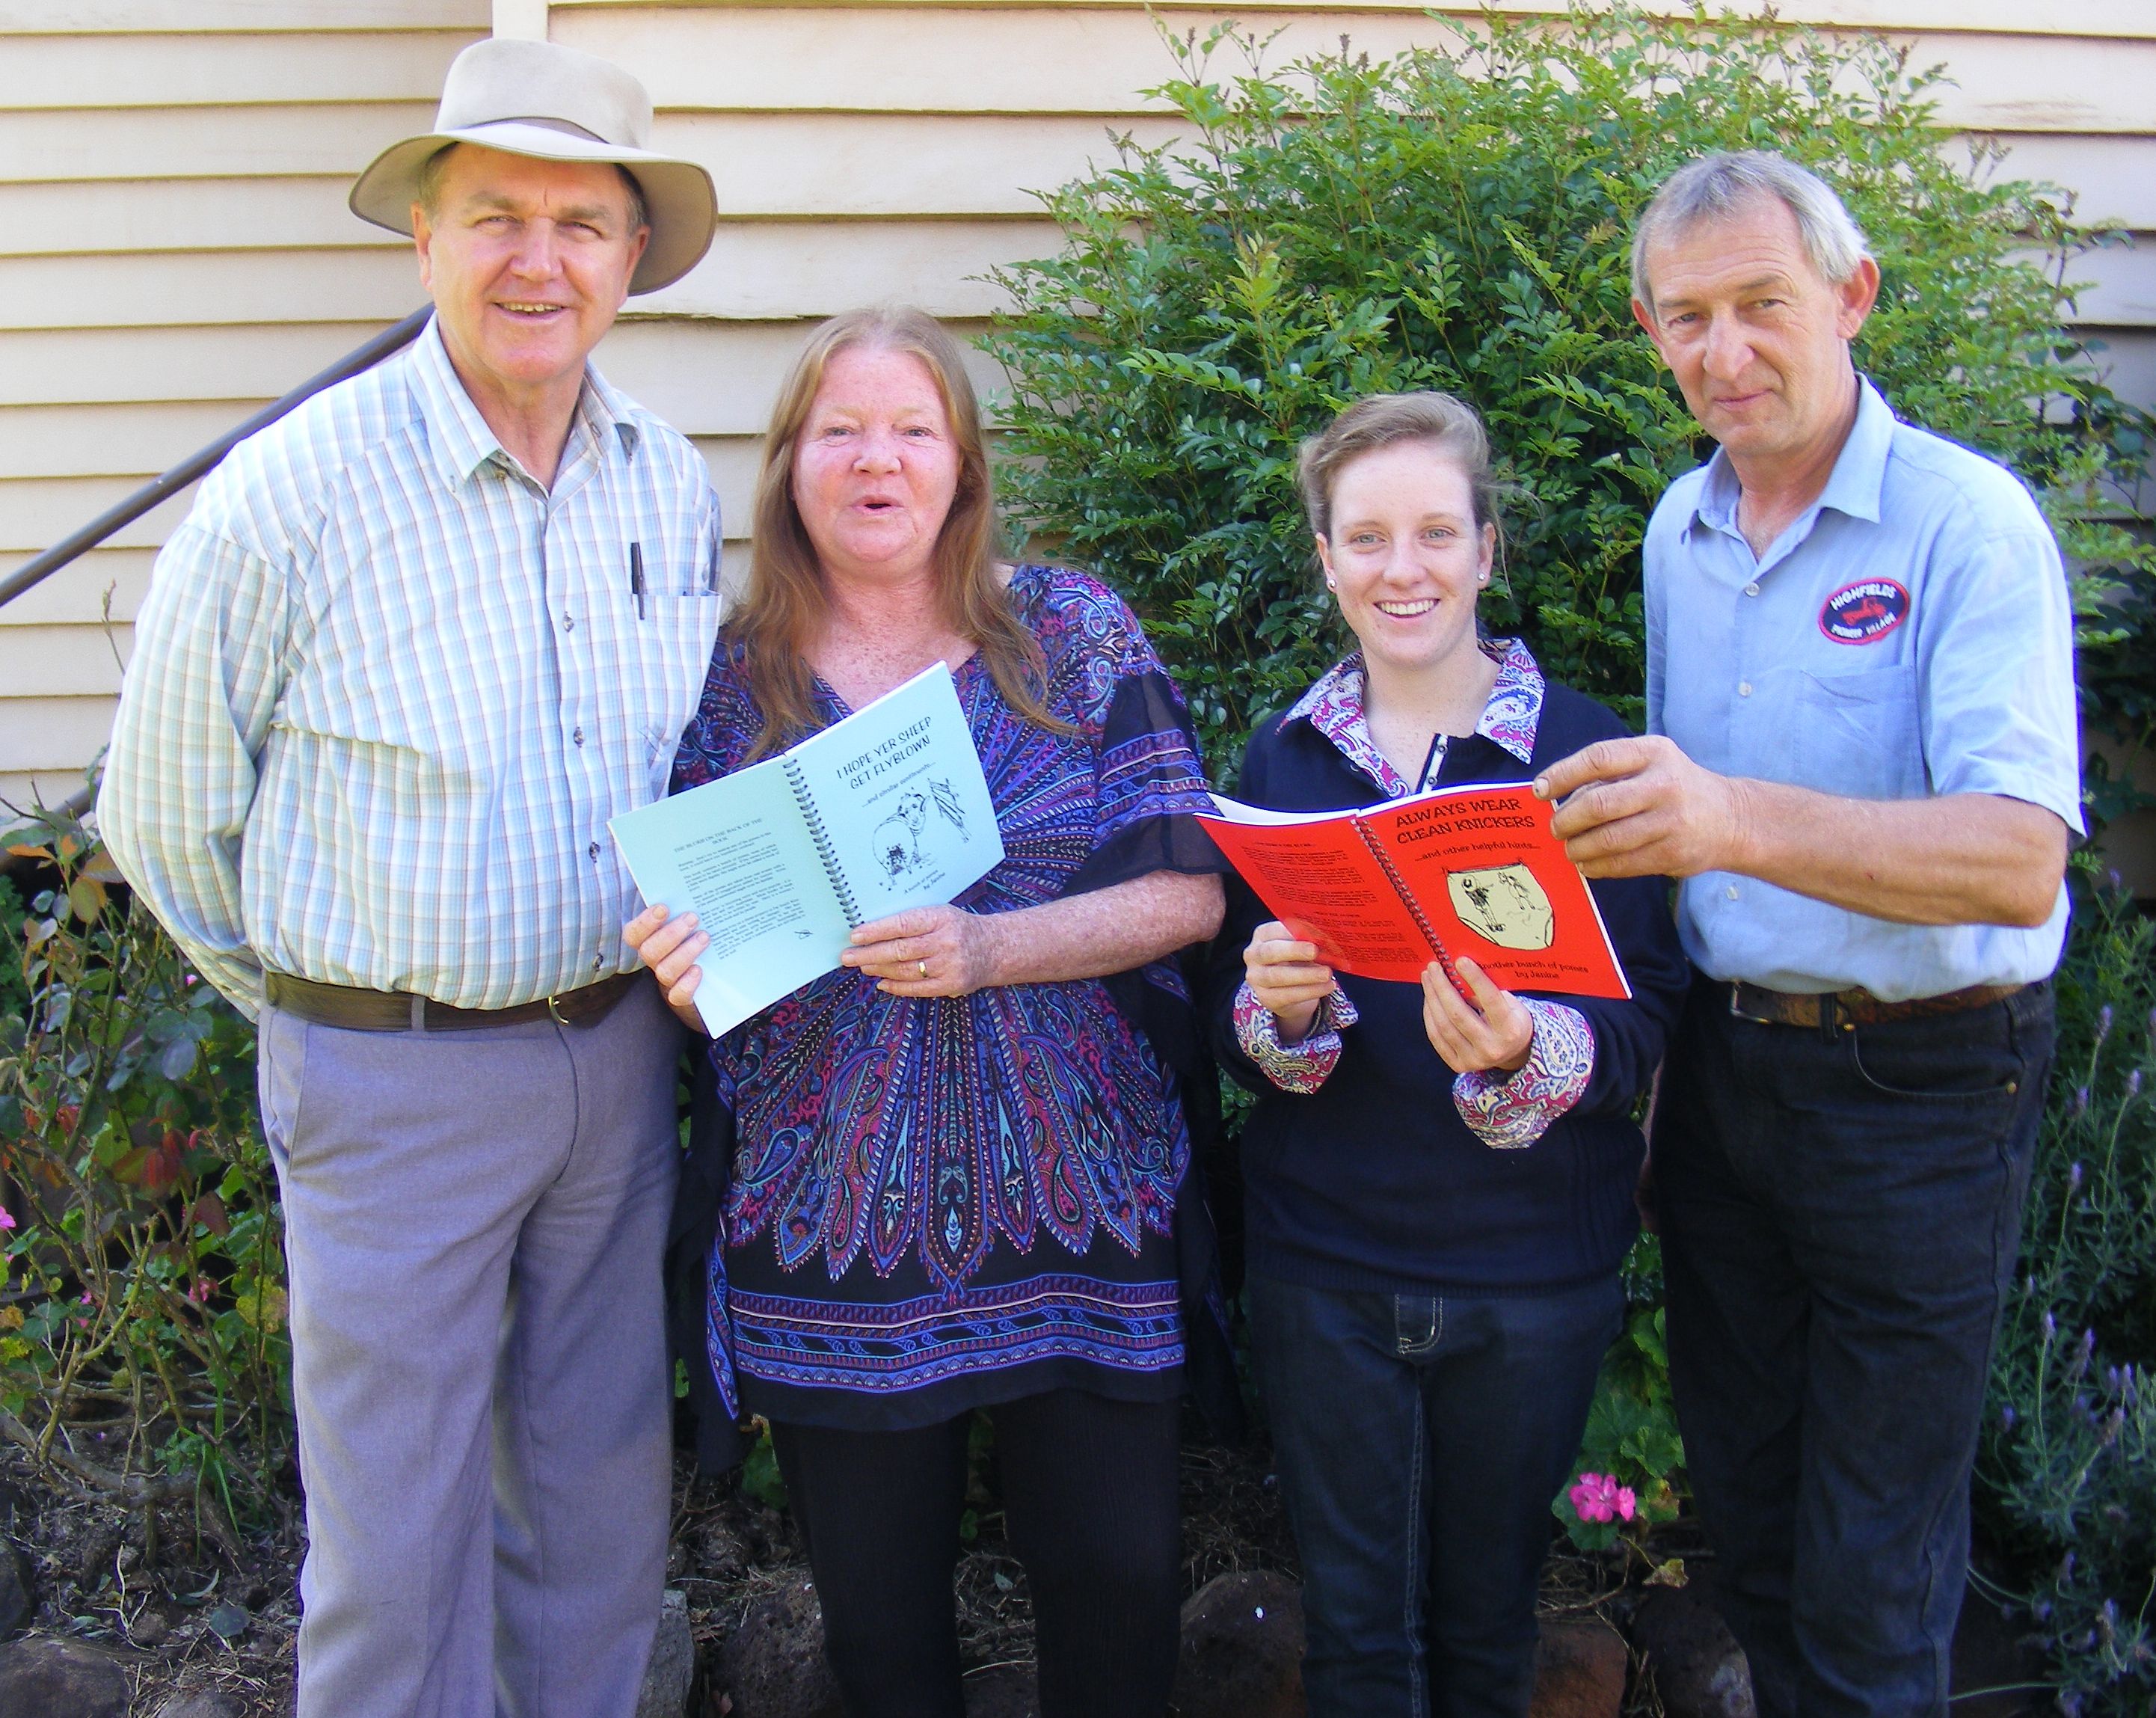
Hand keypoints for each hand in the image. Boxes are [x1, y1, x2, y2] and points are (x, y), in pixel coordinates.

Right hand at [626, 902, 707, 1032]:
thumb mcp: (685, 922)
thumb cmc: (693, 941)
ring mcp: (667, 980)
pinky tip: (699, 970)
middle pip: (649, 951)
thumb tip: (682, 881)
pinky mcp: (682, 997)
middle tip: (693, 918)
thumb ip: (679, 904)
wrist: (708, 982)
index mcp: (649, 941)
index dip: (645, 922)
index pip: (634, 933)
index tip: (663, 908)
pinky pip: (678, 995)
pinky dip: (687, 984)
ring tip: (705, 938)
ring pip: (665, 970)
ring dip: (685, 953)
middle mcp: (655, 961)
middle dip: (671, 934)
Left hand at [841, 904, 994, 996]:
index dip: (876, 931)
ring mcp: (949, 965)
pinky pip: (917, 988)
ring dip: (879, 969)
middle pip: (900, 950)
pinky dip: (896, 986)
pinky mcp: (951, 985)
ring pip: (905, 970)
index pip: (903, 924)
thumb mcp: (940, 914)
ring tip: (863, 966)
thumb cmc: (959, 928)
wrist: (994, 948)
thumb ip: (912, 921)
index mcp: (941, 918)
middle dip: (869, 954)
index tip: (855, 935)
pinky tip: (882, 981)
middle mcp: (946, 941)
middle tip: (847, 957)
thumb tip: (873, 932)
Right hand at [1243, 920, 1335, 1044]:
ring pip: (1278, 976)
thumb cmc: (1297, 960)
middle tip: (1315, 951)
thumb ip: (1309, 940)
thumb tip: (1326, 938)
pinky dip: (1310, 991)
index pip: (1273, 930)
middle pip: (1270, 952)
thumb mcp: (1300, 946)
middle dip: (1294, 950)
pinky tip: (1327, 987)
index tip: (1313, 932)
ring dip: (1305, 975)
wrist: (1290, 990)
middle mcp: (1253, 955)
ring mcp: (1256, 978)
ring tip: (1327, 973)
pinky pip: (1288, 995)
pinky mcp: (1266, 998)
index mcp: (1261, 935)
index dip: (1293, 931)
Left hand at [1420, 957, 1532, 1074]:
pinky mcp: (1458, 1065)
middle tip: (1434, 966)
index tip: (1460, 960)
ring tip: (1428, 978)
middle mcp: (1492, 1048)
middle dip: (1442, 987)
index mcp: (1510, 1030)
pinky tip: (1428, 998)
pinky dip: (1430, 1015)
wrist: (1513, 1052)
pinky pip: (1436, 1037)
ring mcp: (1474, 1059)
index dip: (1475, 979)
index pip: (1491, 1001)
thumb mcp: (1510, 1004)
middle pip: (1458, 1014)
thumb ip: (1489, 992)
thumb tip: (1459, 972)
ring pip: (1443, 1025)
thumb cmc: (1510, 1020)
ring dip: (1432, 998)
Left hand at [1534, 735, 1749, 878]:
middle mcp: (1665, 784)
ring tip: (1570, 849)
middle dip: (1566, 820)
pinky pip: (1622, 864)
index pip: (1598, 758)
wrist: (1730, 818)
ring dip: (1578, 848)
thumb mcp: (1651, 764)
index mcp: (1654, 752)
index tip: (1539, 790)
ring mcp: (1671, 821)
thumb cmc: (1674, 787)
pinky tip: (1589, 864)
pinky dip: (1597, 867)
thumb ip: (1610, 775)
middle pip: (1598, 804)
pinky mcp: (1673, 853)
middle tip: (1556, 828)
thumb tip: (1556, 798)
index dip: (1562, 774)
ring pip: (1607, 839)